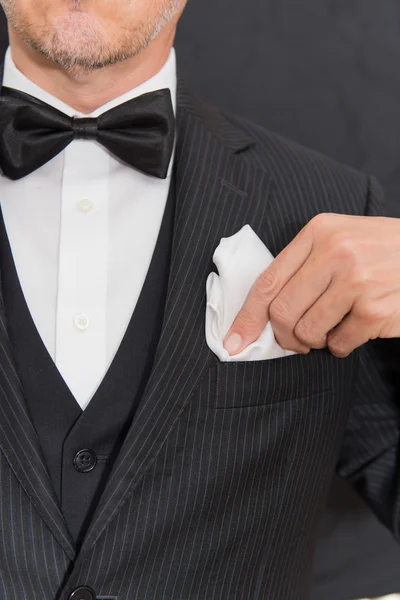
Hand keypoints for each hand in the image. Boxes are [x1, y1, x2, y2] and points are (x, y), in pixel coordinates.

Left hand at [223, 214, 399, 357]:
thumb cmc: (381, 252)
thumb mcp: (341, 239)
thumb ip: (304, 265)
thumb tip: (264, 310)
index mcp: (319, 232)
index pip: (268, 280)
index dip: (246, 316)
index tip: (233, 340)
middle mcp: (336, 252)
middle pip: (282, 311)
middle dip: (282, 336)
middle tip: (294, 341)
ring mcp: (357, 280)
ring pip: (307, 331)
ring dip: (313, 342)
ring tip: (329, 330)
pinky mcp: (375, 309)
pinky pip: (338, 344)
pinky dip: (339, 346)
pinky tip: (353, 331)